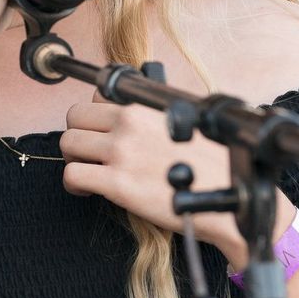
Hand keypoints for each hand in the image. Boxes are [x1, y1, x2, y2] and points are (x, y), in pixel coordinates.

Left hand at [59, 89, 296, 265]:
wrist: (230, 201)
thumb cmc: (215, 166)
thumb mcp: (189, 122)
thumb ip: (158, 115)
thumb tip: (140, 115)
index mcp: (146, 107)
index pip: (97, 96)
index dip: (97, 117)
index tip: (102, 132)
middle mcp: (130, 123)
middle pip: (75, 116)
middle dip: (79, 134)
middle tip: (90, 153)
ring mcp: (121, 151)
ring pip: (68, 143)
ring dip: (74, 158)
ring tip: (90, 172)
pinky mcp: (117, 183)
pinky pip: (72, 174)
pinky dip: (74, 183)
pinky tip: (89, 190)